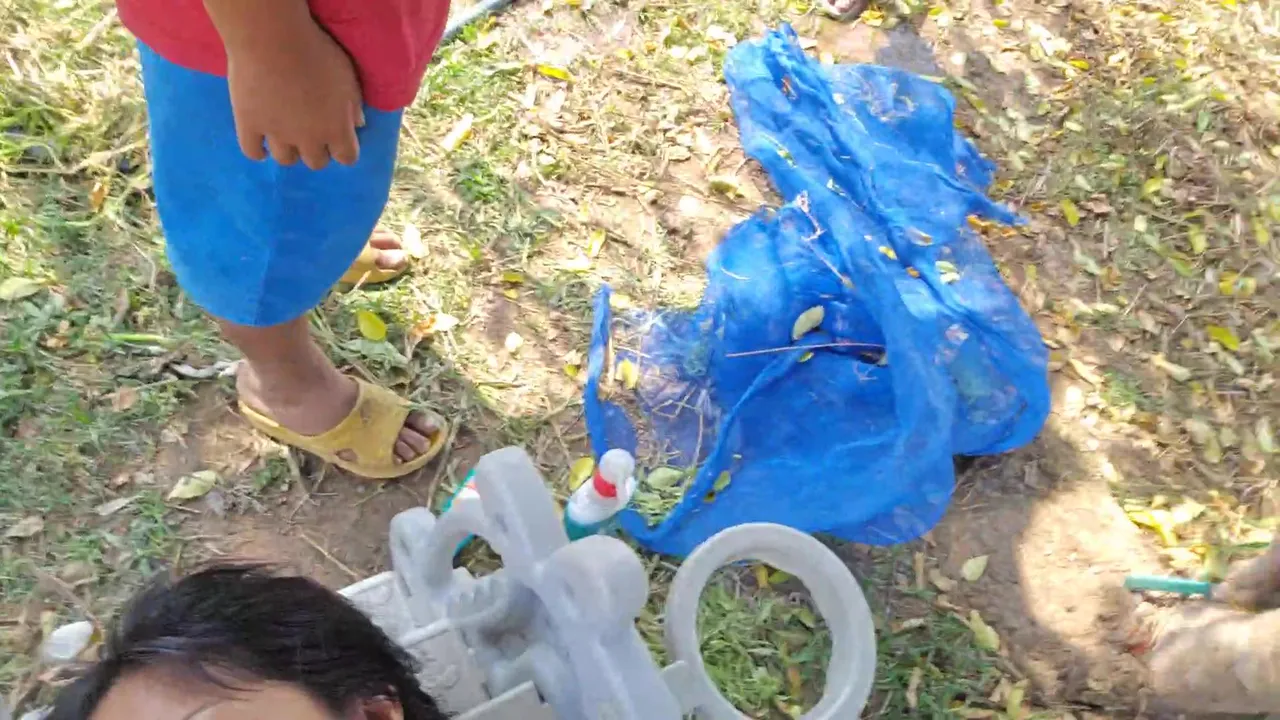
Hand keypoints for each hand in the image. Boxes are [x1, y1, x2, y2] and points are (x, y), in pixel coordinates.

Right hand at [222, 19, 363, 168]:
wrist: (272, 38)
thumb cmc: (317, 52)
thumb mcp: (348, 76)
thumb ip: (354, 104)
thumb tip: (358, 124)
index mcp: (336, 128)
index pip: (347, 157)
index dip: (344, 149)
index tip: (340, 138)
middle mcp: (308, 139)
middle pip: (316, 162)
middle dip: (317, 150)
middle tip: (311, 132)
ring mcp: (277, 135)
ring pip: (286, 159)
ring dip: (290, 151)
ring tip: (286, 136)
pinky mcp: (248, 125)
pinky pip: (252, 151)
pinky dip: (258, 151)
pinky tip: (261, 143)